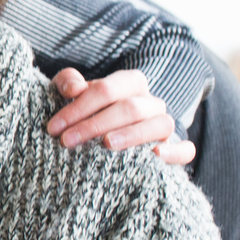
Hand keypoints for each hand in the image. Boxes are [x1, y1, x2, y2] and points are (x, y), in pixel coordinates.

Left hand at [48, 68, 195, 165]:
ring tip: (107, 144)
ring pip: (159, 125)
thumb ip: (68, 83)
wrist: (107, 133)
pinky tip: (156, 156)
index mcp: (130, 83)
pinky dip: (175, 152)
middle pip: (129, 108)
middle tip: (67, 141)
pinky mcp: (175, 149)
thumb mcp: (71, 93)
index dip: (78, 107)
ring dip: (132, 135)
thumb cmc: (87, 110)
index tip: (54, 127)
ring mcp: (164, 125)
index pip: (106, 90)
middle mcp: (150, 102)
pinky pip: (185, 150)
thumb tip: (74, 88)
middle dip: (95, 124)